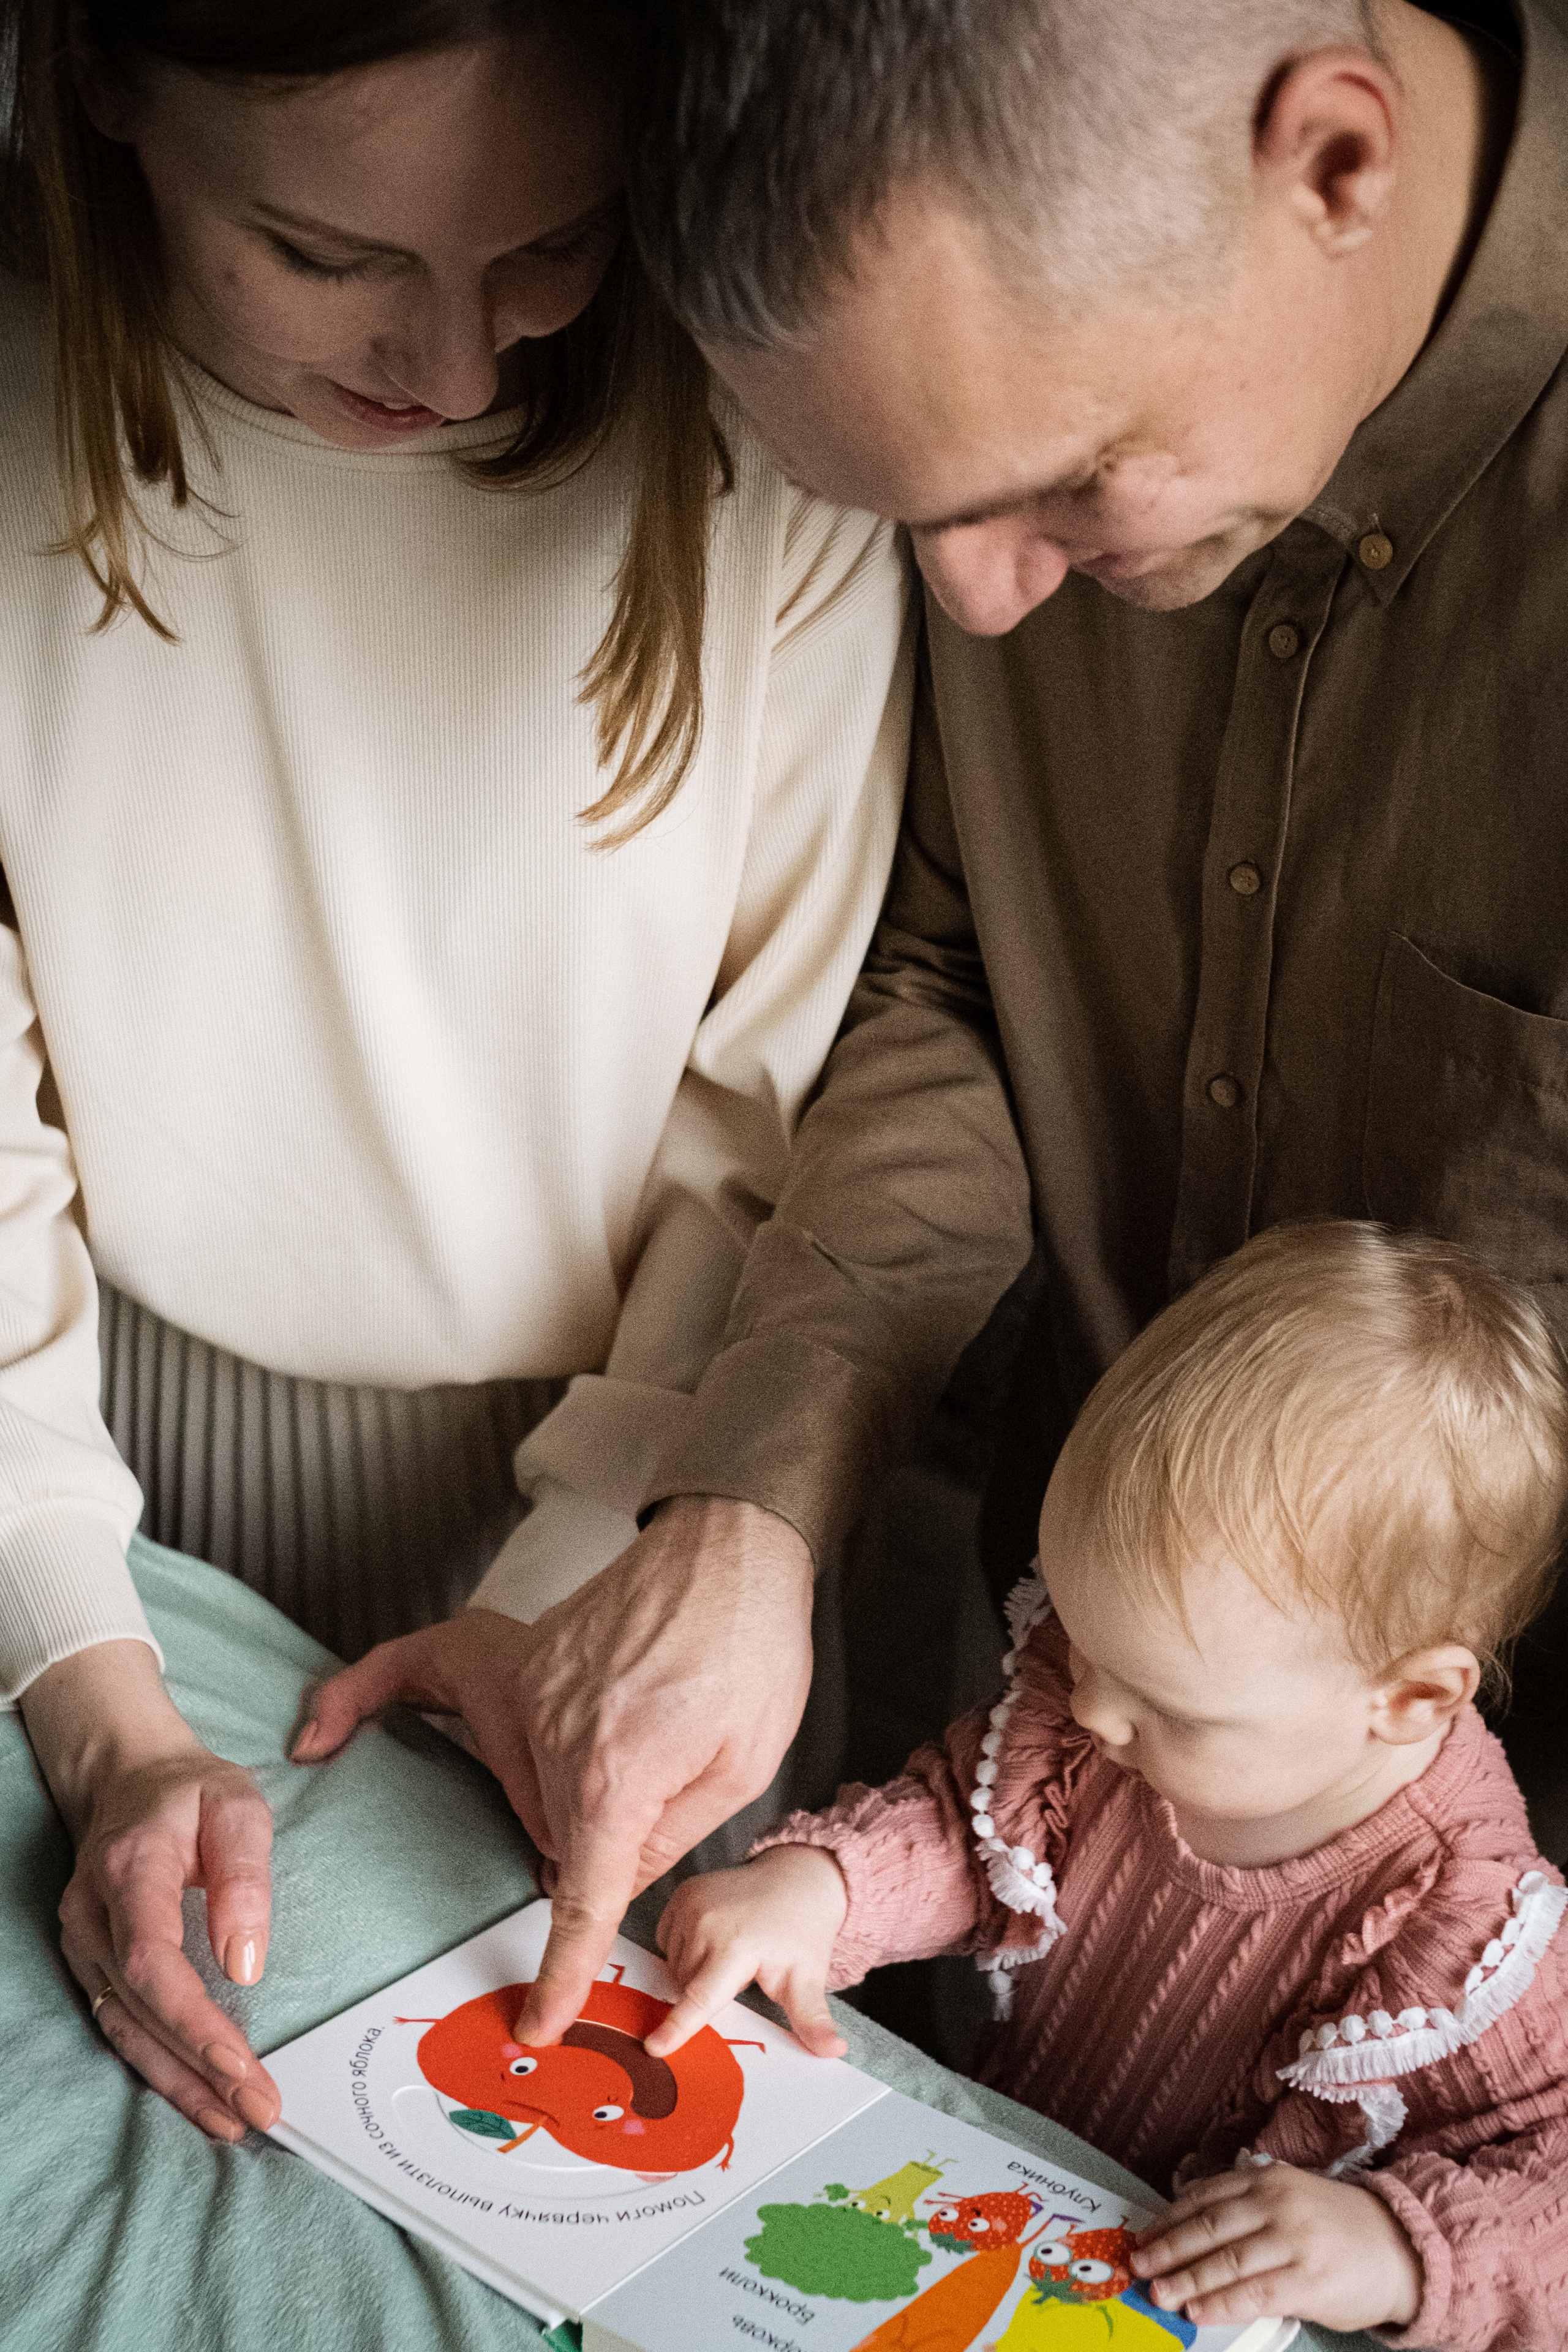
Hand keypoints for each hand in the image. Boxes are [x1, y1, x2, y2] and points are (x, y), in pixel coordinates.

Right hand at [21, 1640, 279, 2141]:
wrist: (132, 1778)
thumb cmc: (192, 1793)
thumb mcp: (237, 1805)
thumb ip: (244, 1876)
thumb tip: (246, 1964)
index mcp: (131, 1869)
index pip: (151, 1965)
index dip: (195, 2024)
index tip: (243, 2067)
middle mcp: (93, 1914)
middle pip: (140, 2011)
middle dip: (198, 2070)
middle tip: (256, 2111)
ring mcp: (83, 1941)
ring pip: (124, 2030)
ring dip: (178, 2083)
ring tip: (231, 2122)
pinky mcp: (89, 1962)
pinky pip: (120, 2024)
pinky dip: (158, 2066)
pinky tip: (197, 2095)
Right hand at [295, 1495, 815, 2045]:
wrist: (731, 1547)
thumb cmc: (751, 1648)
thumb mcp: (739, 1769)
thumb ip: (665, 1840)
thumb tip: (608, 1878)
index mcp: (610, 1775)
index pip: (579, 1897)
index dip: (561, 1967)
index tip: (537, 2020)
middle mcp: (548, 1734)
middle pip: (555, 1833)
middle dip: (605, 1832)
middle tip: (673, 1774)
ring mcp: (523, 1684)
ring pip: (523, 1779)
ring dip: (573, 1782)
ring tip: (649, 1728)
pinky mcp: (516, 1653)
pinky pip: (426, 1674)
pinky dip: (366, 1695)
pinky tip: (320, 1731)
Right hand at [650, 1845, 848, 2057]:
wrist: (797, 1879)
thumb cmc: (800, 1932)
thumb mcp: (807, 1978)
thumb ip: (813, 2020)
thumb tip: (834, 2052)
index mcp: (738, 1947)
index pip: (701, 1998)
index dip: (677, 2027)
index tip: (653, 2048)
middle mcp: (707, 1921)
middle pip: (686, 1988)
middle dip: (708, 1992)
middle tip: (743, 1972)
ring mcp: (691, 1903)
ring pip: (674, 1967)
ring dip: (695, 1972)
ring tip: (731, 1952)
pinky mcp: (682, 1892)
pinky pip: (666, 1941)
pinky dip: (683, 1949)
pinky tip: (713, 1939)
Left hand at [1131, 2163, 1422, 2331]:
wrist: (1400, 2248)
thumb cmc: (1337, 2227)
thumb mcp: (1291, 2198)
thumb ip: (1249, 2206)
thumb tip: (1194, 2227)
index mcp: (1267, 2179)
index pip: (1205, 2197)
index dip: (1169, 2218)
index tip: (1142, 2235)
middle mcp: (1277, 2204)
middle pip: (1209, 2227)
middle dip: (1169, 2248)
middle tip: (1138, 2266)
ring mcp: (1293, 2241)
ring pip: (1227, 2261)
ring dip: (1187, 2280)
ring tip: (1160, 2293)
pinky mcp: (1308, 2280)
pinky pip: (1255, 2293)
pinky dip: (1222, 2303)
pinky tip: (1199, 2311)